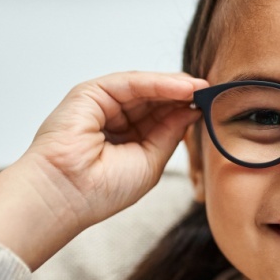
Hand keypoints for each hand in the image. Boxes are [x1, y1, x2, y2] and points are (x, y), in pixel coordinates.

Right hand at [0, 72, 206, 268]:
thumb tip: (193, 109)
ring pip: (145, 88)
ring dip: (175, 86)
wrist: (67, 196)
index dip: (186, 109)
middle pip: (155, 98)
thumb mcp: (151, 159)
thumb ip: (170, 132)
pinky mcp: (89, 93)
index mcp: (127, 137)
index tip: (212, 105)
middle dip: (184, 94)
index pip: (161, 116)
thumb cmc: (103, 189)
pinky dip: (158, 83)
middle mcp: (114, 118)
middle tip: (212, 91)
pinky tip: (182, 87)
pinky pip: (130, 83)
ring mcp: (101, 104)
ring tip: (202, 87)